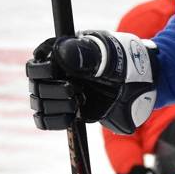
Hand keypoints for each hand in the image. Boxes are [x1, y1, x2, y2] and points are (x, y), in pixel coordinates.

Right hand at [27, 31, 157, 134]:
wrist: (139, 85)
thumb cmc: (125, 64)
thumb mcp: (110, 57)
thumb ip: (87, 55)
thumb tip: (60, 52)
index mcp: (60, 53)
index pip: (35, 64)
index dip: (42, 71)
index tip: (61, 75)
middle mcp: (56, 72)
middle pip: (35, 87)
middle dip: (54, 91)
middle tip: (75, 90)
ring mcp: (59, 91)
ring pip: (39, 104)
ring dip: (58, 106)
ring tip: (79, 100)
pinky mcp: (65, 110)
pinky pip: (44, 120)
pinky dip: (57, 120)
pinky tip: (74, 114)